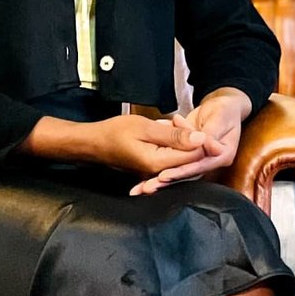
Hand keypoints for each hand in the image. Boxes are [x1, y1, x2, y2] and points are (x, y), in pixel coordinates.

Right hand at [87, 111, 232, 180]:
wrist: (93, 143)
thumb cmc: (114, 132)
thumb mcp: (146, 128)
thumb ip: (174, 135)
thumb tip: (201, 139)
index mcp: (159, 163)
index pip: (194, 156)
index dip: (201, 140)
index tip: (196, 124)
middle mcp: (160, 173)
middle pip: (190, 159)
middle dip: (190, 139)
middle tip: (178, 122)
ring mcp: (156, 173)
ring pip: (181, 157)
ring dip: (179, 139)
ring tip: (166, 124)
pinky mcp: (153, 169)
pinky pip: (171, 158)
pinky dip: (171, 143)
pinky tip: (163, 130)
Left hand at [127, 89, 248, 195]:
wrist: (223, 106)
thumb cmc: (225, 110)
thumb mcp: (220, 117)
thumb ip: (211, 132)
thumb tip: (205, 144)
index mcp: (223, 155)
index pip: (200, 165)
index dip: (182, 170)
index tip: (164, 176)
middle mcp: (211, 161)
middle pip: (186, 173)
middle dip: (166, 180)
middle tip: (147, 188)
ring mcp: (199, 159)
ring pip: (177, 170)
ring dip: (159, 180)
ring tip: (141, 188)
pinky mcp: (189, 155)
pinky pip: (173, 163)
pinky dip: (159, 170)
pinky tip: (143, 180)